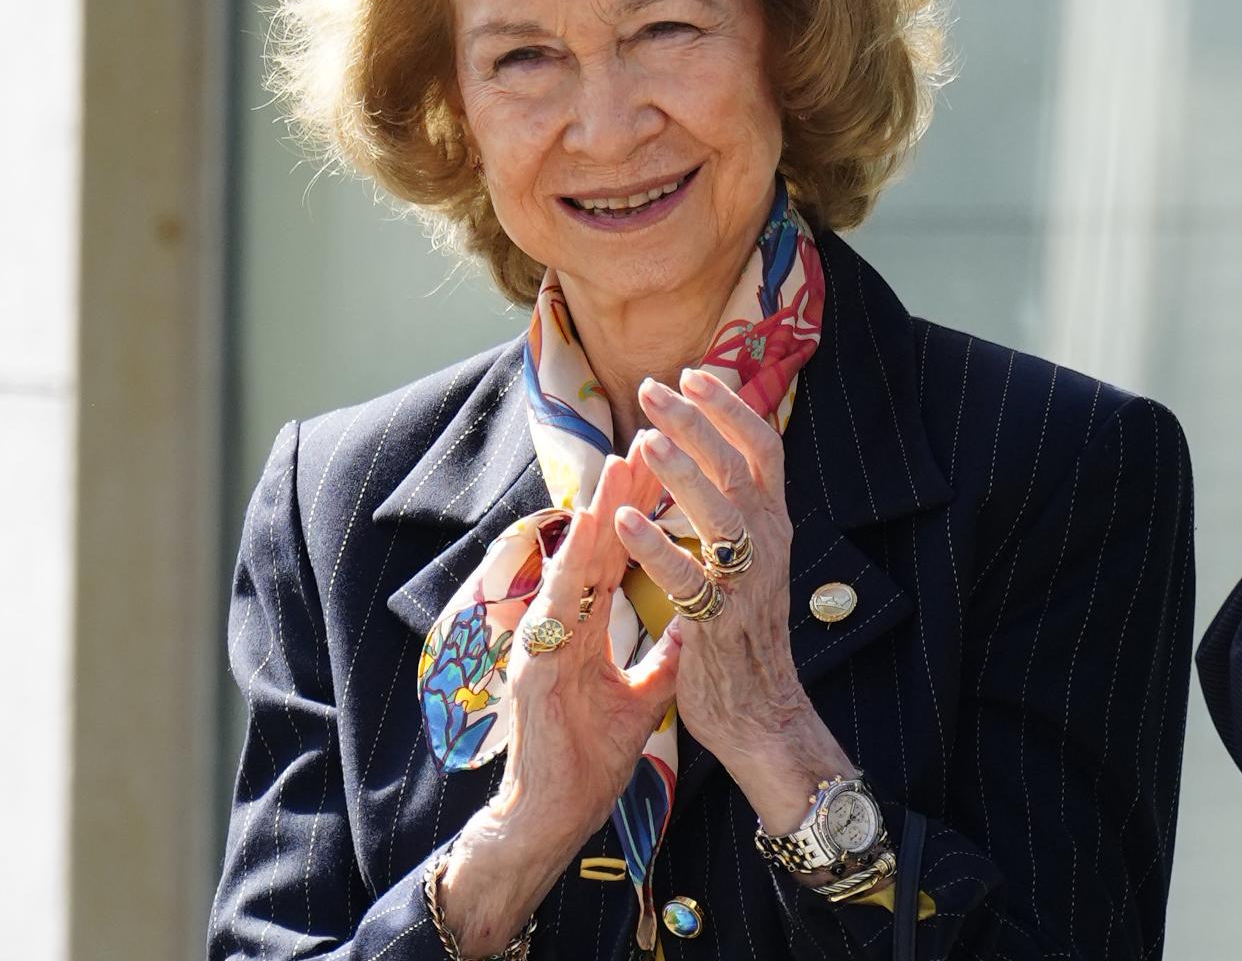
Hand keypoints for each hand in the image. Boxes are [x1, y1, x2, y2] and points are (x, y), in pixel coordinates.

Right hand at [441, 444, 678, 954]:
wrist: (553, 814)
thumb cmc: (589, 756)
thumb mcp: (641, 698)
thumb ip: (663, 657)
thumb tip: (694, 623)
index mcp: (585, 626)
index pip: (615, 556)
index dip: (637, 511)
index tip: (662, 466)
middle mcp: (562, 622)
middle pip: (595, 548)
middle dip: (620, 495)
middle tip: (644, 441)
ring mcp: (545, 640)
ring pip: (572, 565)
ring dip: (594, 515)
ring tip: (616, 466)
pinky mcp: (534, 667)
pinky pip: (556, 612)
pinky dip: (570, 571)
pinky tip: (585, 537)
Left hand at [615, 369, 854, 834]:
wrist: (761, 712)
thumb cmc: (744, 631)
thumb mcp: (751, 560)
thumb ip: (733, 510)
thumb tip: (709, 453)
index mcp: (773, 525)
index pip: (762, 448)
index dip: (731, 407)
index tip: (694, 372)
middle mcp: (768, 545)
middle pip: (737, 467)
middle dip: (695, 422)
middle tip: (652, 389)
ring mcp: (746, 584)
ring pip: (720, 515)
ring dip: (682, 474)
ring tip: (644, 439)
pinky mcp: (717, 624)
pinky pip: (686, 579)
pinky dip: (654, 546)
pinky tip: (621, 520)